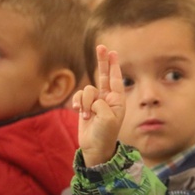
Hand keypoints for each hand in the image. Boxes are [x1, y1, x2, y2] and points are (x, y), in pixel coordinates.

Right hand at [71, 45, 124, 166]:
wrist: (95, 148)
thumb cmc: (105, 135)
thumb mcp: (108, 119)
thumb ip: (101, 104)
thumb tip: (93, 99)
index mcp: (117, 100)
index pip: (116, 79)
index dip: (113, 65)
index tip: (113, 52)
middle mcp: (107, 98)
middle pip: (103, 75)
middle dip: (102, 61)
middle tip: (101, 46)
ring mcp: (95, 102)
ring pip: (87, 90)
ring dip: (84, 102)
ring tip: (87, 115)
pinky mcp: (84, 106)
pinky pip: (78, 96)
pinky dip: (77, 103)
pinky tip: (79, 113)